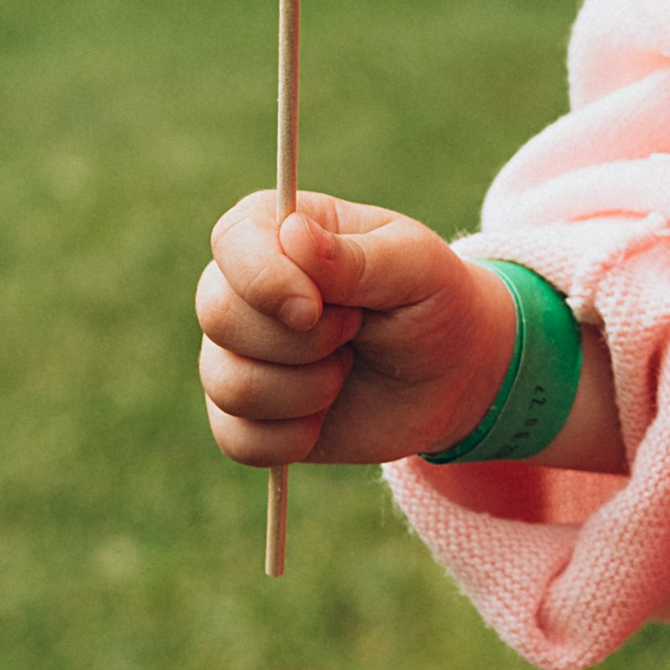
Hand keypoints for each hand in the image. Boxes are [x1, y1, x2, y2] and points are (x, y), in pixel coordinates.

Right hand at [196, 191, 517, 468]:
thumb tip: (291, 233)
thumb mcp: (416, 268)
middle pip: (219, 314)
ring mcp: (237, 353)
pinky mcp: (243, 416)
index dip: (265, 280)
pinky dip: (294, 437)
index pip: (232, 242)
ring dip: (308, 390)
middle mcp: (243, 289)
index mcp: (279, 230)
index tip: (315, 307)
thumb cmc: (432, 302)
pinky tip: (326, 416)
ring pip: (229, 384)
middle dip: (302, 340)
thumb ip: (355, 257)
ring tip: (348, 367)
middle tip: (356, 331)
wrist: (450, 376)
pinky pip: (238, 439)